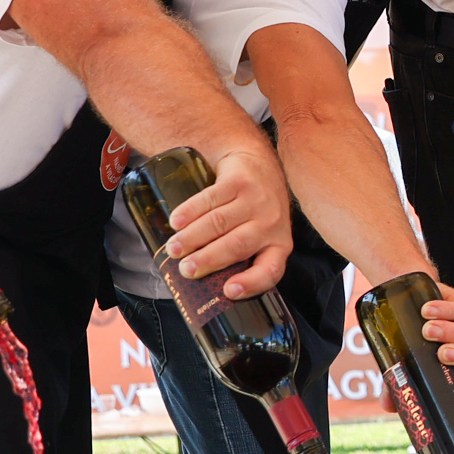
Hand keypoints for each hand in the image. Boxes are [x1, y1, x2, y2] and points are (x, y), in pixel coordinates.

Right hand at [164, 140, 292, 297]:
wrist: (259, 163)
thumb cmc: (255, 211)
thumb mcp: (260, 235)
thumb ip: (241, 256)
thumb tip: (201, 284)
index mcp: (280, 244)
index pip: (271, 270)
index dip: (251, 283)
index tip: (228, 291)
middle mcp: (271, 222)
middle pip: (237, 245)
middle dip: (208, 260)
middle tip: (186, 270)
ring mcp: (256, 200)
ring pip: (219, 223)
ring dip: (192, 238)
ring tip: (174, 249)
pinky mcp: (239, 181)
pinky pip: (209, 199)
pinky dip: (189, 211)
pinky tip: (176, 222)